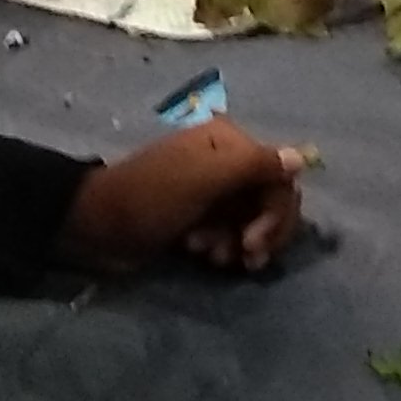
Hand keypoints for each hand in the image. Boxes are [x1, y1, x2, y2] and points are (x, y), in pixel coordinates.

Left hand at [57, 122, 308, 275]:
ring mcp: (214, 191)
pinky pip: (232, 233)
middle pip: (272, 200)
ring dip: (238, 243)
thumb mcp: (205, 178)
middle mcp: (227, 161)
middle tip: (244, 259)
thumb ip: (255, 165)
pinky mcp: (202, 217)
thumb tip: (301, 157)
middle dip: (261, 232)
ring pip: (253, 221)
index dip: (277, 213)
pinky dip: (224, 247)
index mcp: (230, 141)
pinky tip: (202, 255)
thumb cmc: (152, 197)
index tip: (255, 244)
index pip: (281, 177)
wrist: (99, 226)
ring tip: (210, 256)